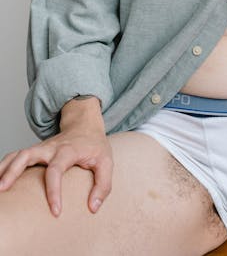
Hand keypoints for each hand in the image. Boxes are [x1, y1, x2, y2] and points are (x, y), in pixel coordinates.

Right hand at [0, 99, 111, 216]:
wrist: (85, 125)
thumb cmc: (95, 146)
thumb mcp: (107, 162)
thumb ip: (103, 185)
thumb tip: (93, 207)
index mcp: (68, 150)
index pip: (56, 170)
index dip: (54, 191)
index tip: (55, 211)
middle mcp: (50, 148)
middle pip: (27, 155)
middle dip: (13, 171)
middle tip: (3, 188)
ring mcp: (40, 148)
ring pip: (17, 154)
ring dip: (4, 169)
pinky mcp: (35, 152)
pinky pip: (15, 157)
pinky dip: (4, 166)